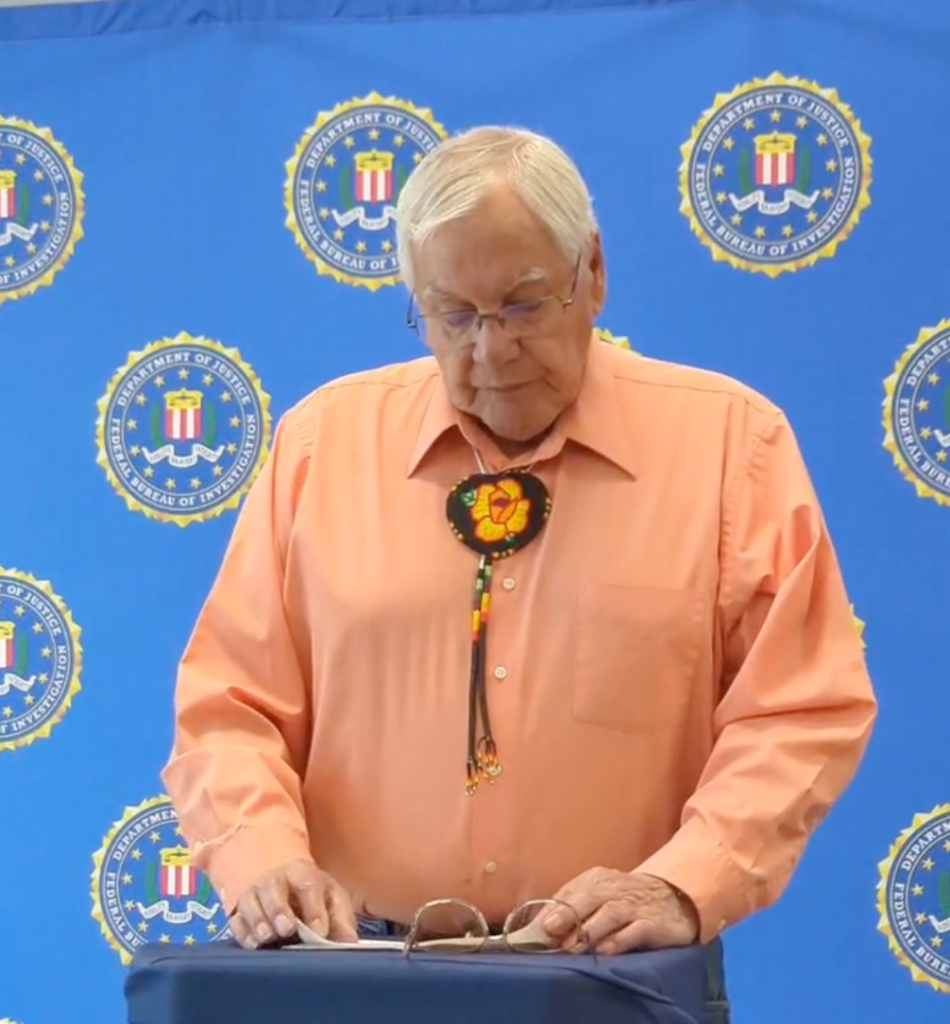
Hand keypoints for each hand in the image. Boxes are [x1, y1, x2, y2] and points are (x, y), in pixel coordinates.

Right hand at [229, 859, 358, 948]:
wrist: (280, 877)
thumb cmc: (312, 893)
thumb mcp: (331, 897)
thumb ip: (341, 919)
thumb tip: (350, 942)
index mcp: (303, 874)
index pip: (308, 884)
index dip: (314, 907)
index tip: (319, 930)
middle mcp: (275, 880)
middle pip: (273, 888)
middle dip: (279, 909)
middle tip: (287, 929)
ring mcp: (254, 893)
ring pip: (250, 902)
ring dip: (257, 920)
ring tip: (266, 937)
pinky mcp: (238, 911)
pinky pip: (236, 920)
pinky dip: (242, 932)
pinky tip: (251, 944)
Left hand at [540, 868, 698, 953]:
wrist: (673, 898)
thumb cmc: (626, 900)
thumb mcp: (599, 895)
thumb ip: (574, 907)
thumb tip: (542, 927)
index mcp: (597, 879)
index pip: (571, 892)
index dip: (553, 910)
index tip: (537, 928)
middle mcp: (615, 888)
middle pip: (589, 898)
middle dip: (569, 914)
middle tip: (550, 931)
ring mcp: (635, 905)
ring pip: (609, 914)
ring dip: (589, 930)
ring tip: (572, 947)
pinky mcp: (653, 923)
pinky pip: (634, 931)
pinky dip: (618, 940)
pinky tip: (604, 950)